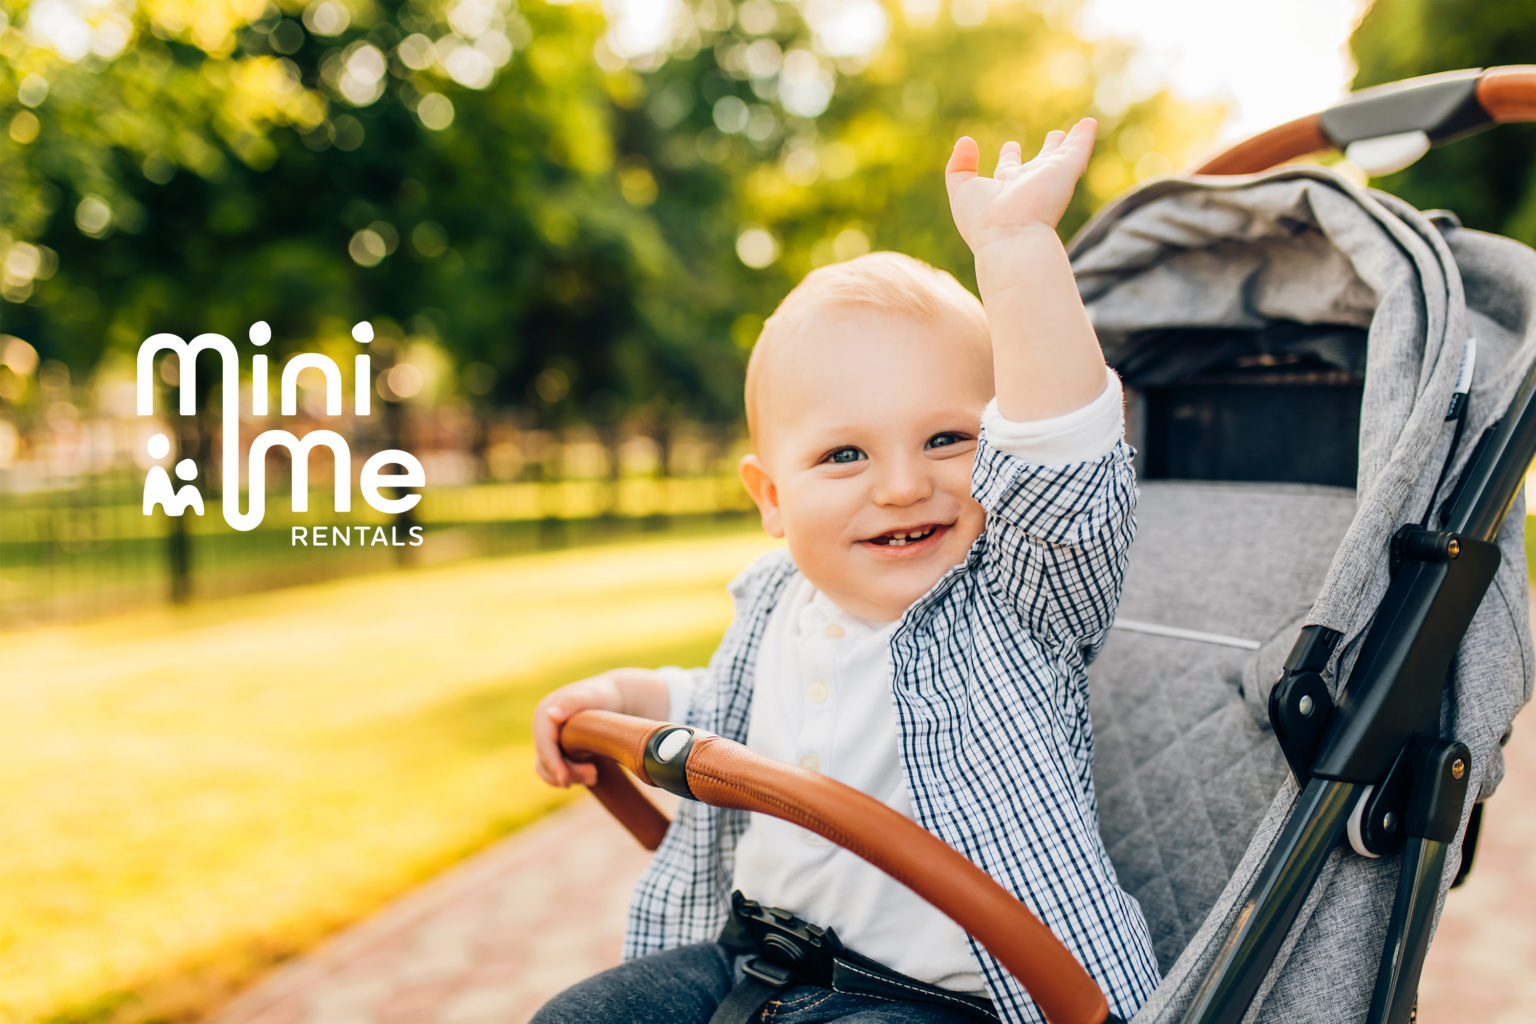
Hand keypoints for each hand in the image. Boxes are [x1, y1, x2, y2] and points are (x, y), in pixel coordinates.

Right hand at [532, 672, 624, 787]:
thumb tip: (550, 714)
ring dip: (569, 777)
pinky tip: (590, 776)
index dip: (553, 764)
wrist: (612, 698)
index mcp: (543, 714)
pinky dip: (569, 777)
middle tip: (594, 775)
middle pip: (546, 760)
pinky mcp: (556, 750)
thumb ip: (570, 703)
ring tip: (595, 776)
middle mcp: (541, 728)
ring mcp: (548, 740)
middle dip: (568, 772)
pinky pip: (554, 770)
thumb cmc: (603, 696)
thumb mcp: (590, 697)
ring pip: (548, 769)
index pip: (544, 745)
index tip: (566, 780)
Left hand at [944, 118, 1096, 253]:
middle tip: (1055, 135)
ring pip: (1064, 155)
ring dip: (1072, 141)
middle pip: (1042, 161)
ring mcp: (1049, 177)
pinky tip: (1090, 123)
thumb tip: (966, 141)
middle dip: (1048, 149)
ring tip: (1082, 125)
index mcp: (1005, 188)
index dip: (1010, 156)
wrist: (1010, 237)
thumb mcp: (961, 190)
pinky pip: (1078, 149)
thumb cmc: (982, 220)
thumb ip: (959, 165)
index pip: (1010, 168)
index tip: (1011, 145)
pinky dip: (1084, 136)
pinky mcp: (1065, 171)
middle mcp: (1029, 182)